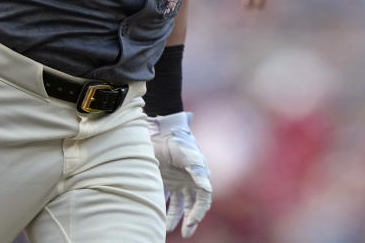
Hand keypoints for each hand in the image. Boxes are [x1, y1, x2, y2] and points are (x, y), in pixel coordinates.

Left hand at [148, 111, 211, 237]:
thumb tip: (206, 188)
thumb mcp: (188, 155)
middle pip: (193, 205)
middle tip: (186, 233)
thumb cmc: (178, 141)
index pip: (204, 199)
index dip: (199, 211)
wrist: (160, 131)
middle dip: (190, 220)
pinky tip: (158, 218)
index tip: (191, 222)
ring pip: (179, 205)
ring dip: (175, 217)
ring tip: (167, 228)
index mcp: (200, 175)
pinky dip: (164, 209)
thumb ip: (197, 171)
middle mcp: (190, 180)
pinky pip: (167, 199)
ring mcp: (178, 181)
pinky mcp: (165, 180)